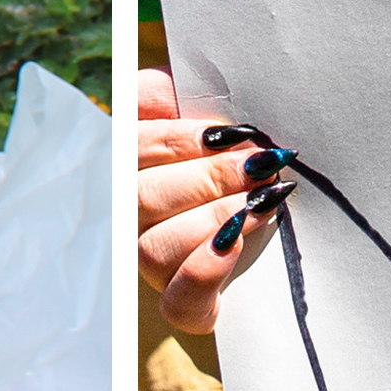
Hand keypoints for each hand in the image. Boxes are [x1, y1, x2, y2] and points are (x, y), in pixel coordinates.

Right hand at [137, 66, 283, 333]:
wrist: (260, 227)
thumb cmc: (224, 157)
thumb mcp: (201, 115)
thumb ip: (178, 93)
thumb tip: (178, 85)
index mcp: (127, 165)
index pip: (133, 148)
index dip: (179, 139)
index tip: (231, 132)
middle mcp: (129, 218)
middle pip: (142, 197)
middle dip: (208, 176)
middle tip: (260, 163)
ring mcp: (152, 266)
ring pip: (154, 248)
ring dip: (212, 218)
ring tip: (262, 200)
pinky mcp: (186, 305)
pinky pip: (179, 301)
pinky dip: (203, 275)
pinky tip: (232, 246)